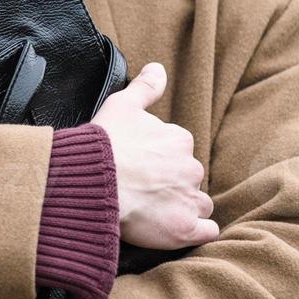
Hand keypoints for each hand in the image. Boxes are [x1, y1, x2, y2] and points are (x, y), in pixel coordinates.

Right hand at [93, 61, 218, 249]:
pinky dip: (196, 230)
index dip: (160, 161)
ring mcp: (189, 199)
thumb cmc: (104, 143)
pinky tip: (177, 229)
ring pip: (199, 203)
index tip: (141, 167)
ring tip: (155, 212)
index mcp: (179, 140)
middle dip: (172, 184)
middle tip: (144, 190)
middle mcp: (191, 168)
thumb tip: (158, 68)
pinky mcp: (184, 228)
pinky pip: (206, 230)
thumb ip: (145, 87)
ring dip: (184, 207)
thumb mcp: (121, 105)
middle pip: (189, 178)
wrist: (92, 181)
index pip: (179, 152)